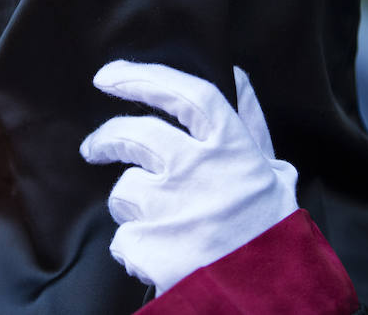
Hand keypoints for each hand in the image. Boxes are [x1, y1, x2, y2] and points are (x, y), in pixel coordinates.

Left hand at [79, 60, 297, 295]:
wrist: (271, 301)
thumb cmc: (272, 234)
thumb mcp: (273, 173)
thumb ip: (251, 124)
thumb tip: (236, 75)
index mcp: (233, 148)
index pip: (183, 94)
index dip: (141, 77)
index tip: (108, 75)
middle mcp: (199, 170)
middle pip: (134, 134)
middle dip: (106, 137)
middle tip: (94, 148)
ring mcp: (171, 208)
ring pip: (123, 191)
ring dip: (132, 207)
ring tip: (164, 226)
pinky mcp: (150, 246)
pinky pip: (123, 239)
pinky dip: (136, 249)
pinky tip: (163, 256)